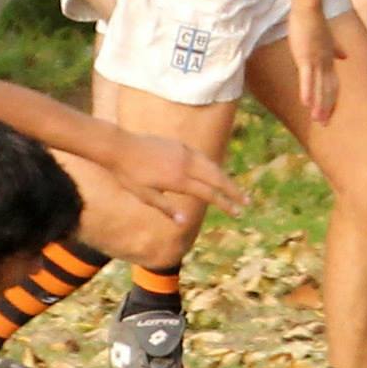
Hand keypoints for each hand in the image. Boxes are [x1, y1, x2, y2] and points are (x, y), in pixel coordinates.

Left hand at [112, 131, 246, 215]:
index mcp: (178, 179)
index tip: (237, 213)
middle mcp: (185, 163)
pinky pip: (202, 157)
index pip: (208, 193)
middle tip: (247, 202)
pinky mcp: (179, 145)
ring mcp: (183, 152)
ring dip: (225, 177)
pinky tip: (215, 172)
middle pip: (216, 177)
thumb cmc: (129, 175)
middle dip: (233, 190)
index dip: (224, 203)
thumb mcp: (145, 195)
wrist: (119, 147)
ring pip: (211, 165)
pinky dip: (212, 166)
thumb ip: (166, 208)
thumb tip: (184, 222)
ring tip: (235, 189)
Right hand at [289, 3, 344, 124]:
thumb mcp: (329, 37)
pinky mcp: (305, 57)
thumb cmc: (316, 19)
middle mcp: (326, 62)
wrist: (311, 7)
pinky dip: (308, 91)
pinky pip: (307, 78)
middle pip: (328, 89)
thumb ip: (338, 48)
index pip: (333, 83)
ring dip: (318, 105)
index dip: (332, 98)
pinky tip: (306, 104)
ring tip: (318, 121)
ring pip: (319, 87)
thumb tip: (346, 56)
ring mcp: (316, 61)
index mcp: (330, 59)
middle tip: (325, 125)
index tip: (330, 112)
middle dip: (326, 107)